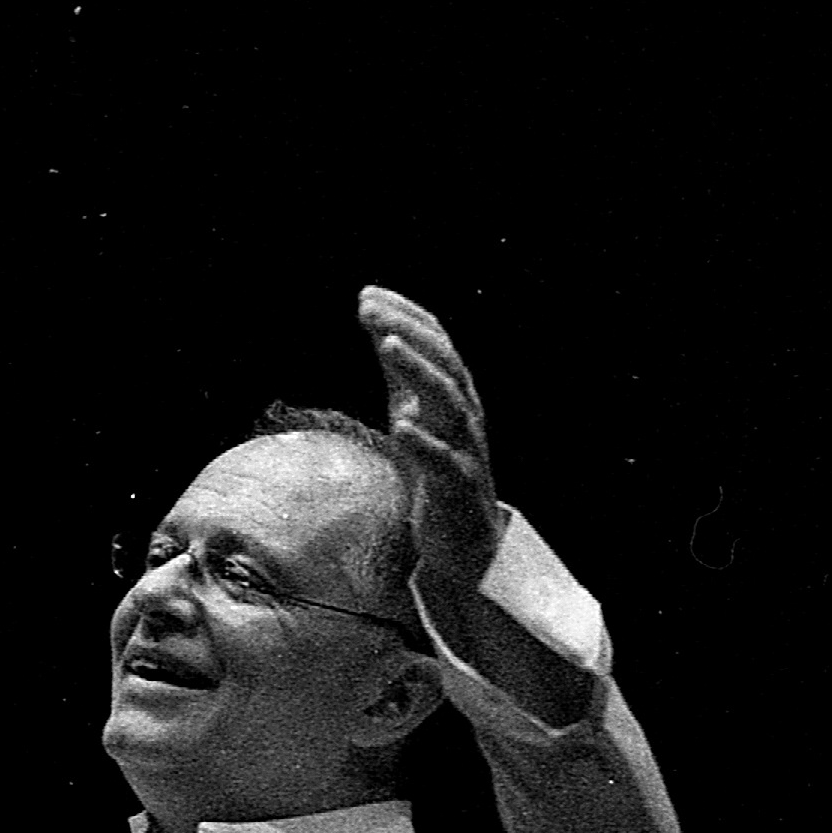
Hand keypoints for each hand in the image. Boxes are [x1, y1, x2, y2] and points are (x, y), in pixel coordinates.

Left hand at [359, 284, 506, 597]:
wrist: (464, 538)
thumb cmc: (436, 467)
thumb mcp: (412, 410)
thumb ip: (399, 372)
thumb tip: (374, 321)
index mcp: (453, 394)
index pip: (436, 343)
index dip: (405, 315)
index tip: (367, 294)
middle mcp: (465, 415)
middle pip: (444, 362)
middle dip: (408, 330)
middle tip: (369, 308)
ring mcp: (465, 449)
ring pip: (449, 402)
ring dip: (417, 369)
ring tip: (385, 344)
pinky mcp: (458, 488)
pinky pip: (445, 463)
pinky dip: (424, 443)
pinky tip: (401, 427)